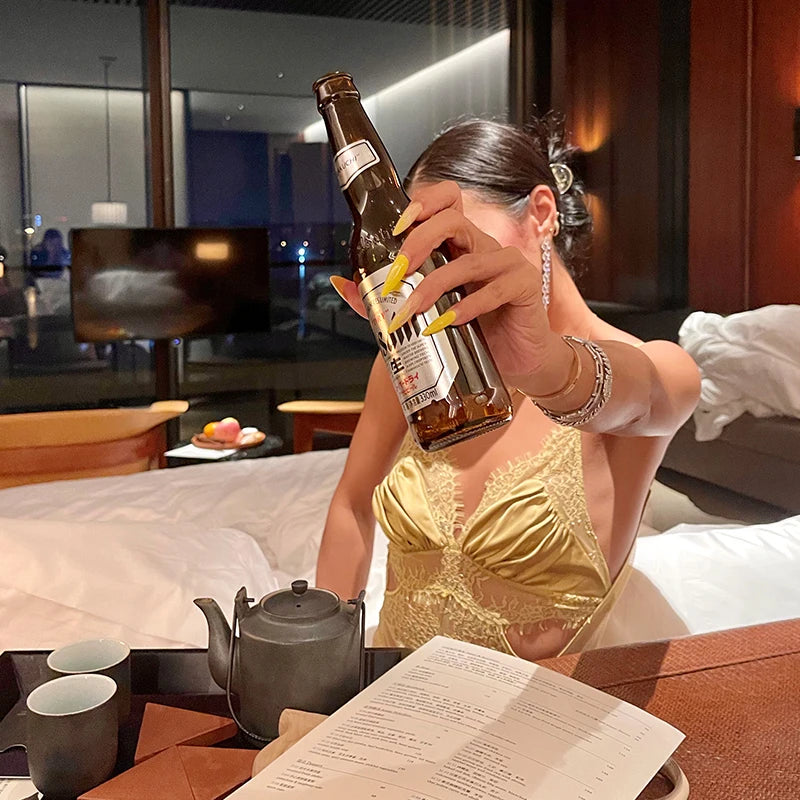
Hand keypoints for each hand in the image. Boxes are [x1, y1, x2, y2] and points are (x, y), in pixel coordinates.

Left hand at [331, 181, 560, 383]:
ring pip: (469, 260)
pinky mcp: (524, 286)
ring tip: (413, 311)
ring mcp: (508, 263)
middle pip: (453, 220)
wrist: (518, 359)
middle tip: (397, 273)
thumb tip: (343, 285)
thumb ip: (387, 298)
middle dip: (419, 242)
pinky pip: (495, 289)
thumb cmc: (474, 331)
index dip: (423, 203)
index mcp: (460, 244)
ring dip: (435, 285)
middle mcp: (483, 246)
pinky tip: (450, 322)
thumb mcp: (427, 313)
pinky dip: (468, 306)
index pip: (447, 200)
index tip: (396, 229)